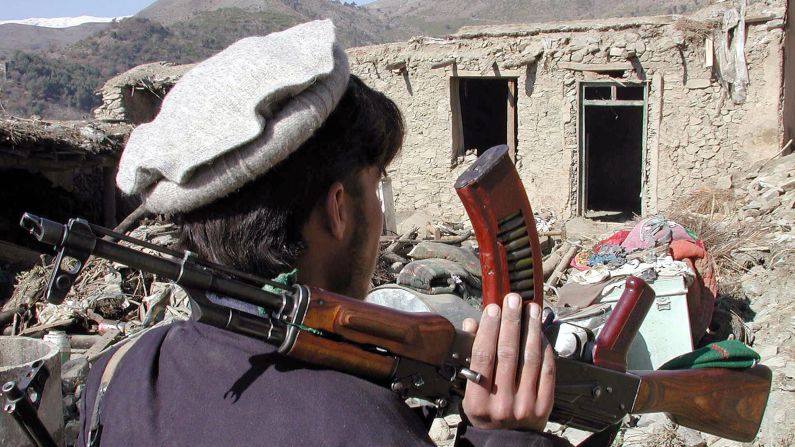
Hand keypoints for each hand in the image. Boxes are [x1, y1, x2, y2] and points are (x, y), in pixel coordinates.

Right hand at [461, 293, 554, 430]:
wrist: (509, 441)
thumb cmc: (487, 414)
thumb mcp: (469, 393)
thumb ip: (471, 359)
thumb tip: (473, 324)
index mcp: (478, 400)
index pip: (483, 357)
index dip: (488, 329)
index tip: (492, 309)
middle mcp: (502, 402)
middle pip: (507, 353)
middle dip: (511, 321)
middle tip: (513, 300)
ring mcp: (525, 404)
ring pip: (530, 358)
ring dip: (531, 329)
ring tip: (531, 309)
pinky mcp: (544, 405)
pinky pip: (547, 371)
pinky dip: (544, 349)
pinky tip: (541, 333)